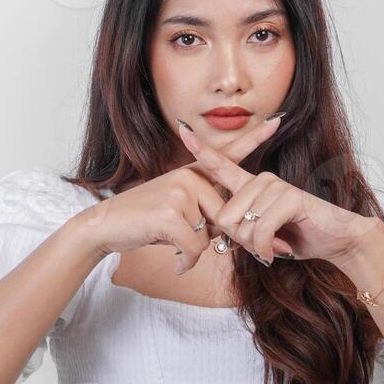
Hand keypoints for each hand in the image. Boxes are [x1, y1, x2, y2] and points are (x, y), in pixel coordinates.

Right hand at [73, 114, 293, 272]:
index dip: (254, 138)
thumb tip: (231, 233)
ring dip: (195, 250)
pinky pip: (197, 247)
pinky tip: (176, 263)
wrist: (105, 226)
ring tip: (173, 246)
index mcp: (192, 172)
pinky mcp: (171, 214)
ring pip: (212, 235)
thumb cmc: (144, 221)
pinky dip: (187, 261)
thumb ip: (205, 212)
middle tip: (193, 247)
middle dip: (219, 240)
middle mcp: (189, 177)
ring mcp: (180, 192)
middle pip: (227, 216)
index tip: (278, 121)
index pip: (228, 155)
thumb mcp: (177, 210)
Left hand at [174, 120, 383, 267]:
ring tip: (273, 247)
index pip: (221, 165)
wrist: (337, 239)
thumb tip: (222, 243)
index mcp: (252, 186)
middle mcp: (261, 180)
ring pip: (242, 226)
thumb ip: (242, 234)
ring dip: (256, 247)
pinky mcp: (290, 197)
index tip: (183, 129)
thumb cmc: (300, 236)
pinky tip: (277, 250)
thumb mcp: (264, 237)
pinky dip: (266, 248)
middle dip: (239, 242)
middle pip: (224, 217)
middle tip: (261, 248)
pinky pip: (261, 229)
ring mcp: (275, 186)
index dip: (201, 149)